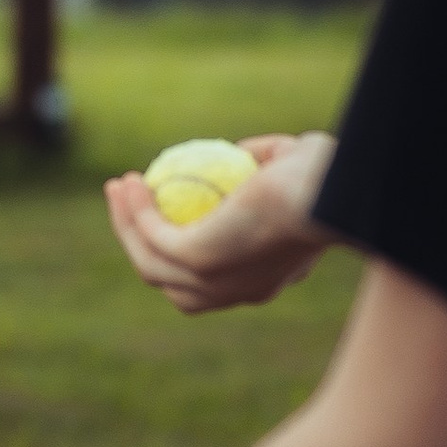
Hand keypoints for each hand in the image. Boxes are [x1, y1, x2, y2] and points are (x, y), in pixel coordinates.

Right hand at [104, 132, 336, 313]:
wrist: (328, 191)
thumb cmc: (325, 178)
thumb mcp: (294, 166)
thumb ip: (267, 161)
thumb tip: (241, 154)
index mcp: (263, 280)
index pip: (209, 277)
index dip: (179, 247)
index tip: (166, 206)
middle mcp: (237, 292)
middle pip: (170, 281)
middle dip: (140, 246)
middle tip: (131, 201)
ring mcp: (216, 283)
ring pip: (150, 265)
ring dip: (126, 229)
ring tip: (118, 188)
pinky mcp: (198, 262)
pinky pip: (152, 236)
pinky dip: (135, 212)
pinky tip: (130, 182)